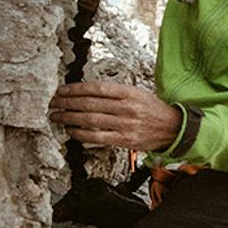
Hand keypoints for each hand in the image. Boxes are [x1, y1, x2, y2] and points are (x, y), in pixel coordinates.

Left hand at [49, 81, 180, 150]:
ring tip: (56, 116)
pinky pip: (96, 137)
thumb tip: (86, 92)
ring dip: (69, 118)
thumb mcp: (137, 93)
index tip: (62, 90)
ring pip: (90, 120)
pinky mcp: (124, 140)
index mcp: (129, 93)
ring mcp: (125, 124)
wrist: (174, 128)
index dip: (75, 89)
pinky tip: (71, 131)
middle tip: (53, 103)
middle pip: (89, 104)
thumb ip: (114, 92)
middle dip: (66, 103)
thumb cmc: (153, 110)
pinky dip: (80, 134)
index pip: (96, 88)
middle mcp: (126, 108)